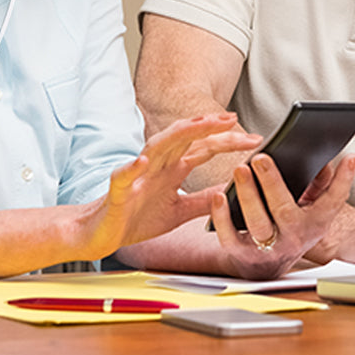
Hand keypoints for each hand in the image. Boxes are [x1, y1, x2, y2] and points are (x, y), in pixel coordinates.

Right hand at [78, 113, 258, 257]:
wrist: (102, 234)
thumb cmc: (135, 218)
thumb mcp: (179, 211)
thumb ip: (203, 201)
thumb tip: (229, 192)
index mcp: (171, 170)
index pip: (203, 149)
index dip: (226, 142)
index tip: (252, 138)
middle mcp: (156, 166)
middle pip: (184, 139)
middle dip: (208, 126)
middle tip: (233, 119)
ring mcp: (136, 175)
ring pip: (157, 146)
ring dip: (178, 134)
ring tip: (199, 124)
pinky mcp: (117, 192)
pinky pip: (123, 176)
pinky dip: (132, 167)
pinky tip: (143, 162)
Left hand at [209, 153, 354, 280]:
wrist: (267, 266)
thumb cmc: (289, 227)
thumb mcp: (312, 210)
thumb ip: (324, 185)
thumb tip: (335, 161)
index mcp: (314, 223)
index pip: (333, 202)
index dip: (343, 181)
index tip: (348, 157)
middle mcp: (293, 237)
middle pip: (285, 210)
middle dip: (272, 183)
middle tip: (261, 158)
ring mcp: (268, 248)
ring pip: (257, 223)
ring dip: (248, 195)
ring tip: (240, 170)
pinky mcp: (242, 254)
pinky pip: (230, 237)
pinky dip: (223, 217)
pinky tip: (220, 195)